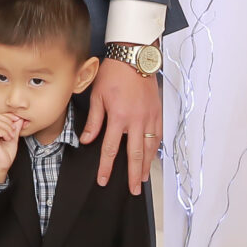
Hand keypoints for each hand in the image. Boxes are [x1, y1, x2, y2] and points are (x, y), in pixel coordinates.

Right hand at [0, 111, 22, 186]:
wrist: (1, 166)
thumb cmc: (5, 154)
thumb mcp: (13, 137)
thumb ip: (15, 128)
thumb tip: (20, 118)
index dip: (8, 116)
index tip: (18, 120)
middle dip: (8, 120)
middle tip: (14, 130)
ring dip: (8, 127)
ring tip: (11, 136)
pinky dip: (5, 132)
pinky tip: (8, 139)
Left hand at [81, 58, 161, 192]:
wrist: (135, 56)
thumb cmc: (114, 73)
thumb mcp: (97, 95)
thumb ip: (94, 120)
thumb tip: (87, 140)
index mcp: (119, 117)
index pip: (110, 149)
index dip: (106, 167)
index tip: (103, 180)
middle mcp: (137, 120)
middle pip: (135, 154)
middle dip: (133, 175)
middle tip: (134, 190)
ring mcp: (150, 117)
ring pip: (150, 147)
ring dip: (146, 165)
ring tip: (143, 178)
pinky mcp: (158, 112)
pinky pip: (158, 135)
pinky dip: (156, 148)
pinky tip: (153, 156)